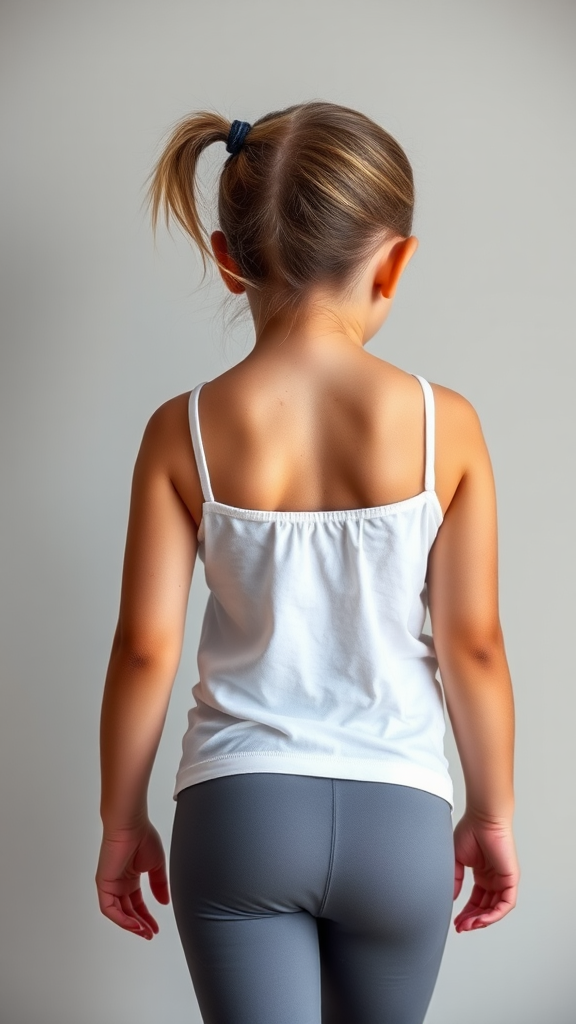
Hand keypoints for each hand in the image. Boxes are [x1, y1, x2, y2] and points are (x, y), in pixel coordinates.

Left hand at [95, 818, 169, 939]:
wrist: (130, 824)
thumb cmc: (142, 837)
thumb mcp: (156, 865)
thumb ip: (159, 885)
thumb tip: (164, 902)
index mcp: (130, 877)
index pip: (137, 903)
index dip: (146, 917)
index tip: (156, 927)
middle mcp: (119, 883)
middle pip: (128, 911)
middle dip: (140, 925)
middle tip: (151, 933)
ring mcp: (110, 884)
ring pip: (118, 913)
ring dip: (131, 925)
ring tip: (145, 932)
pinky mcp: (104, 884)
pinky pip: (109, 908)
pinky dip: (121, 919)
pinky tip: (134, 924)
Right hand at [453, 810, 519, 931]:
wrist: (482, 818)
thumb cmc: (470, 830)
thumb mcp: (457, 860)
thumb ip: (455, 880)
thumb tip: (451, 898)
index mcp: (483, 874)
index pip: (477, 901)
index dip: (467, 913)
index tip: (456, 921)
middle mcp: (494, 879)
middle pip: (486, 908)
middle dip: (473, 920)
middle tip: (461, 927)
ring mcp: (503, 880)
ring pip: (496, 909)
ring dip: (482, 920)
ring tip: (468, 925)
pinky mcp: (511, 879)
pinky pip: (506, 903)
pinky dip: (495, 914)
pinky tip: (482, 919)